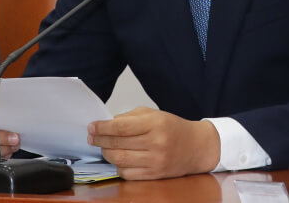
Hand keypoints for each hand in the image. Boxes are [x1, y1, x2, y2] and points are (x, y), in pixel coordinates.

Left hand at [88, 107, 219, 178]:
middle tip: (92, 137)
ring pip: (119, 160)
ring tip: (103, 147)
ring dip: (106, 153)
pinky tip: (118, 158)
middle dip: (100, 140)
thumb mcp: (154, 114)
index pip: (121, 127)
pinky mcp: (154, 175)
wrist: (196, 147)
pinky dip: (118, 166)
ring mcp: (155, 161)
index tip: (92, 127)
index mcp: (155, 124)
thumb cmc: (173, 128)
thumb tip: (107, 124)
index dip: (102, 128)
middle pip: (117, 144)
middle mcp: (155, 143)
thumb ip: (130, 118)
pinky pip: (127, 173)